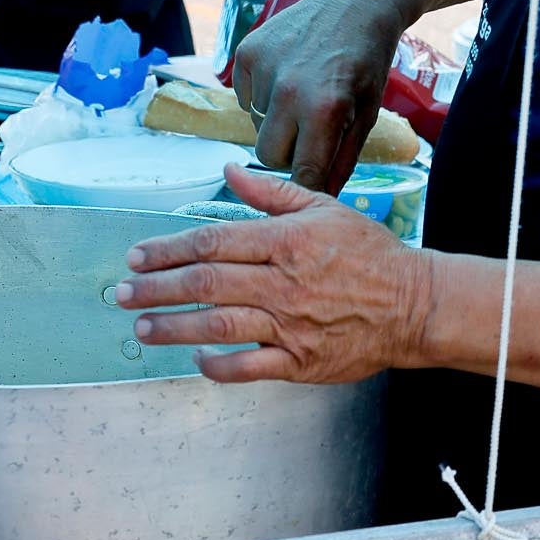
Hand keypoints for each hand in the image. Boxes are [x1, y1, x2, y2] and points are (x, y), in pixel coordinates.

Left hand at [117, 165, 430, 383]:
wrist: (415, 304)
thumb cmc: (369, 253)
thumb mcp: (323, 208)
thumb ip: (271, 193)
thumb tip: (228, 172)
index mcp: (285, 240)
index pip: (214, 242)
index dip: (169, 249)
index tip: (138, 255)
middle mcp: (283, 281)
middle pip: (206, 284)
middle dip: (157, 288)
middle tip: (124, 293)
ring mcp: (291, 324)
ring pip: (220, 325)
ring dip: (174, 327)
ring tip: (143, 328)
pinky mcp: (302, 361)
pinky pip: (250, 366)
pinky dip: (219, 365)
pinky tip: (195, 359)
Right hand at [234, 0, 404, 192]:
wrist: (357, 2)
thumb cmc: (368, 60)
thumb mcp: (366, 114)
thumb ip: (342, 160)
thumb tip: (322, 197)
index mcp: (324, 109)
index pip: (302, 174)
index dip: (307, 184)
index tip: (311, 187)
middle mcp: (288, 90)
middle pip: (268, 156)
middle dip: (288, 153)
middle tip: (311, 132)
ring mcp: (263, 68)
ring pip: (257, 125)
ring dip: (277, 120)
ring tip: (304, 93)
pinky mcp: (247, 51)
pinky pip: (245, 97)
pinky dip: (263, 96)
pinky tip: (288, 75)